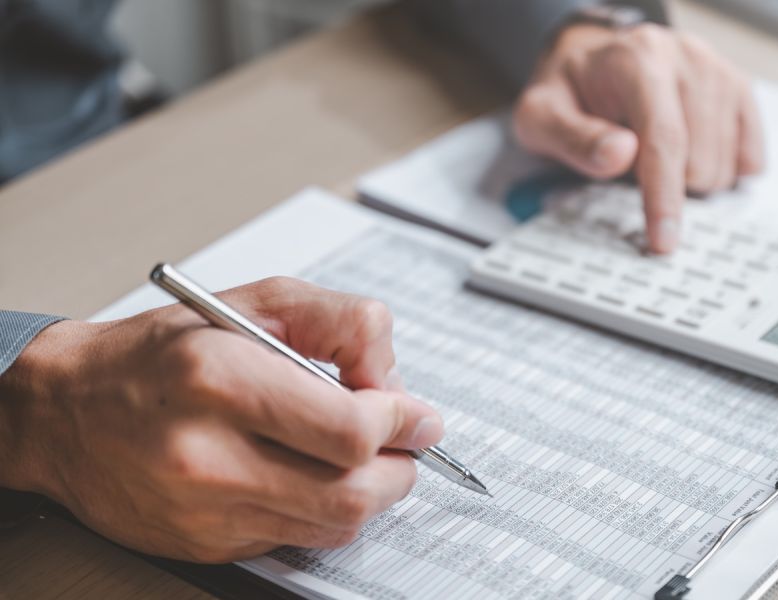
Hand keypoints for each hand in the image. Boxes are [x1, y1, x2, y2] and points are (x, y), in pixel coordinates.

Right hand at [0, 277, 442, 562]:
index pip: (350, 428)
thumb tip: (395, 383)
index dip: (402, 422)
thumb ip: (341, 326)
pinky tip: (307, 475)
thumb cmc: (159, 352)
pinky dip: (323, 510)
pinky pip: (297, 538)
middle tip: (404, 443)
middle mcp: (207, 454)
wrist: (63, 410)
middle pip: (352, 492)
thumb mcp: (255, 302)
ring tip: (361, 457)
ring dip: (371, 492)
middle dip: (401, 468)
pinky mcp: (205, 544)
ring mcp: (205, 510)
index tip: (419, 415)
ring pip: (333, 524)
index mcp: (220, 379)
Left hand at [515, 23, 765, 252]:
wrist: (592, 60)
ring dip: (689, 180)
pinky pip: (749, 154)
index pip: (663, 140)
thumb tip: (619, 155)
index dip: (665, 197)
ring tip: (653, 157)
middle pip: (699, 160)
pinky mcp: (737, 88)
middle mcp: (686, 57)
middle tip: (630, 170)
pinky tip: (690, 159)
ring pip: (725, 165)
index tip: (663, 241)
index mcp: (637, 60)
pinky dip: (722, 171)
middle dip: (666, 186)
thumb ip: (573, 139)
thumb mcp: (541, 117)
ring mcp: (717, 71)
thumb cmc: (568, 93)